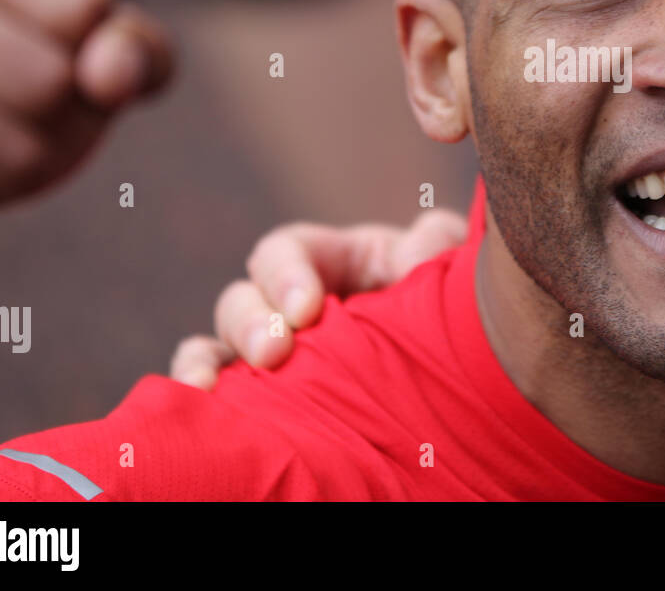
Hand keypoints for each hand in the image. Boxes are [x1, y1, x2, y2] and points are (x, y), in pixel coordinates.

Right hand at [0, 0, 176, 253]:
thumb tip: (112, 62)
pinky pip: (6, 146)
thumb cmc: (8, 110)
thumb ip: (137, 55)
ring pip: (53, 90)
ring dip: (49, 141)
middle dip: (88, 88)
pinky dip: (6, 178)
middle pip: (91, 12)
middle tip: (31, 91)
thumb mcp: (97, 75)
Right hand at [170, 209, 468, 388]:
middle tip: (275, 352)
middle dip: (252, 323)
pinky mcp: (267, 402)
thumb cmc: (451, 313)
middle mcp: (291, 306)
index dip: (286, 273)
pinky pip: (218, 400)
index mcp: (335, 261)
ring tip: (208, 390)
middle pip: (244, 298)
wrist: (463, 381)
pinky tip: (201, 417)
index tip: (307, 308)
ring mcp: (273, 355)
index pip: (287, 251)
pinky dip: (201, 404)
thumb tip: (420, 247)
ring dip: (206, 363)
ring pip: (216, 348)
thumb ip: (438, 249)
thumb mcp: (450, 273)